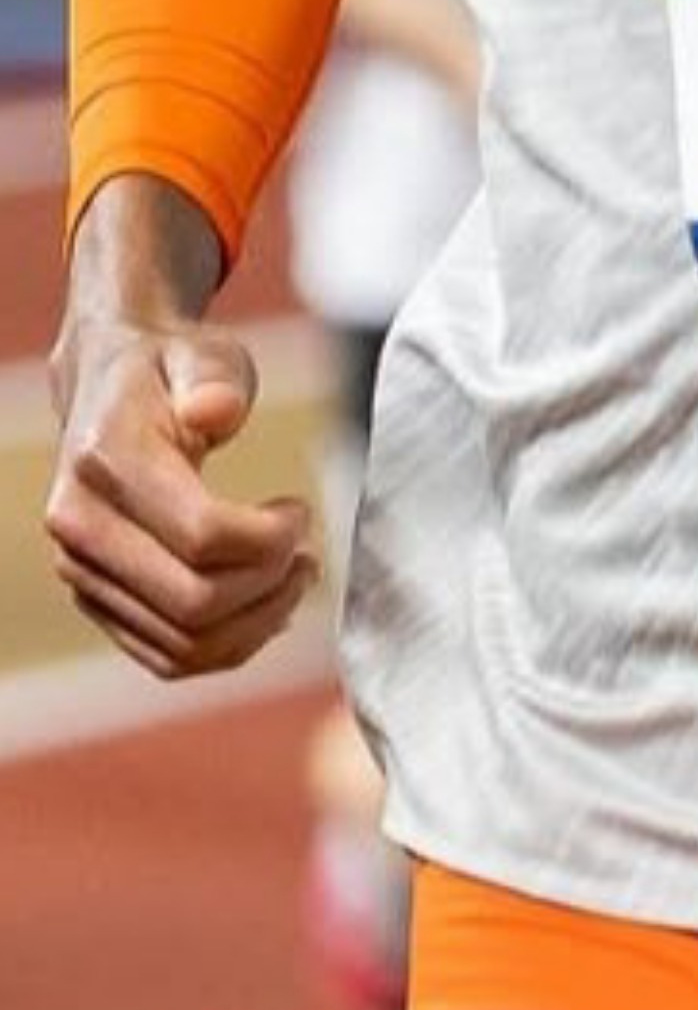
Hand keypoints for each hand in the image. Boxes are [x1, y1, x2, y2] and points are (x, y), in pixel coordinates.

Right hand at [43, 317, 317, 679]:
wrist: (107, 384)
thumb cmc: (169, 370)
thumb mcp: (200, 354)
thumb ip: (213, 379)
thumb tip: (216, 410)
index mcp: (104, 464)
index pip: (201, 535)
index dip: (272, 537)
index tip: (300, 510)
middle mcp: (79, 526)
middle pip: (195, 603)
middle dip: (271, 586)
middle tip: (306, 553)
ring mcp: (82, 570)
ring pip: (184, 644)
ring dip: (258, 623)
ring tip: (295, 576)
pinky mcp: (97, 598)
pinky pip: (167, 655)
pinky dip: (228, 645)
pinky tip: (265, 605)